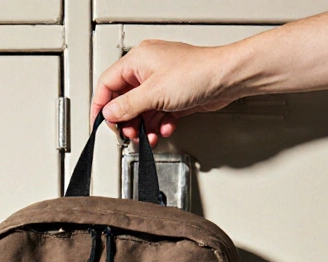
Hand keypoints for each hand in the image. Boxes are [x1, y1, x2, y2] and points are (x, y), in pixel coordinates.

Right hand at [91, 39, 238, 147]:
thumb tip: (109, 113)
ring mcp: (163, 82)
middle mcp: (148, 70)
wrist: (227, 78)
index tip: (100, 124)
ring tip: (148, 135)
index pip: (107, 84)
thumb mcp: (154, 93)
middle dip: (127, 120)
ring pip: (143, 109)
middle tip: (129, 133)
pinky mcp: (176, 95)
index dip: (100, 105)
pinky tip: (166, 127)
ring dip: (144, 125)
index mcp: (137, 60)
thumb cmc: (197, 73)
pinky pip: (159, 112)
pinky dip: (160, 123)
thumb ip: (127, 106)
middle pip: (125, 99)